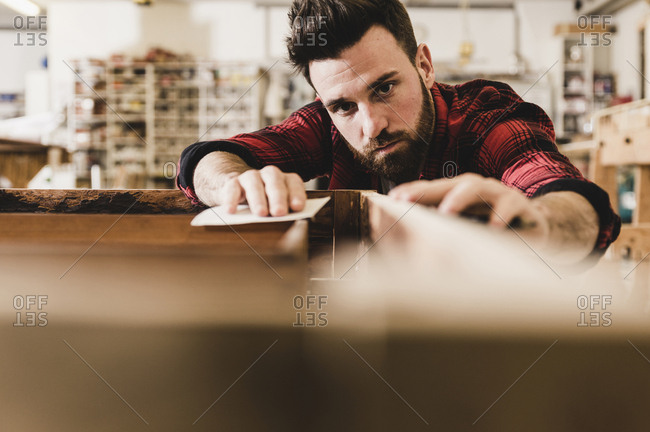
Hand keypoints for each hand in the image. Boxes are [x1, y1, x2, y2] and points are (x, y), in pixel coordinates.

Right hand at [221, 165, 306, 216]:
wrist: (238, 193)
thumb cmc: (265, 204)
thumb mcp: (276, 208)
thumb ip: (283, 213)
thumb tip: (288, 227)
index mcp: (284, 180)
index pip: (293, 183)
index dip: (296, 194)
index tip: (298, 207)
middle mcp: (269, 175)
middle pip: (275, 182)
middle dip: (278, 197)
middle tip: (279, 212)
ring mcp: (250, 177)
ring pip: (254, 184)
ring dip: (258, 199)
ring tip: (261, 213)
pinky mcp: (233, 183)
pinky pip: (232, 189)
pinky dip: (231, 199)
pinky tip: (231, 210)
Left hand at [388, 173, 548, 238]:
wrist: (537, 230)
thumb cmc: (493, 231)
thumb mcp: (465, 231)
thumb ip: (442, 233)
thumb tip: (409, 242)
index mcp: (461, 194)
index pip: (434, 190)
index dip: (413, 192)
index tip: (392, 198)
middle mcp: (479, 189)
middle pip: (450, 184)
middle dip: (427, 191)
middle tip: (407, 200)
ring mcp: (500, 194)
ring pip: (478, 188)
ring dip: (459, 199)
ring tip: (446, 212)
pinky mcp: (521, 205)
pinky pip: (509, 207)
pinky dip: (500, 216)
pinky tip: (491, 228)